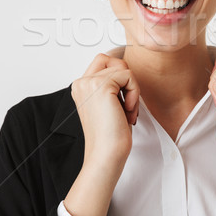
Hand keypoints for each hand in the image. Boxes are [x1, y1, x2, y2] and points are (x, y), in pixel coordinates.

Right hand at [71, 53, 139, 167]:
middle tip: (126, 105)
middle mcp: (81, 82)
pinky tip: (127, 112)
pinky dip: (134, 93)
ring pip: (123, 68)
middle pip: (113, 61)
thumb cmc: (111, 135)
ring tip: (127, 111)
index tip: (122, 105)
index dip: (120, 79)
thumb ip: (112, 85)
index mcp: (81, 87)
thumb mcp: (110, 104)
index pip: (104, 63)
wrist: (106, 155)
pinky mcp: (101, 86)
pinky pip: (129, 76)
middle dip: (126, 80)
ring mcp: (89, 83)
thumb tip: (126, 70)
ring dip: (132, 90)